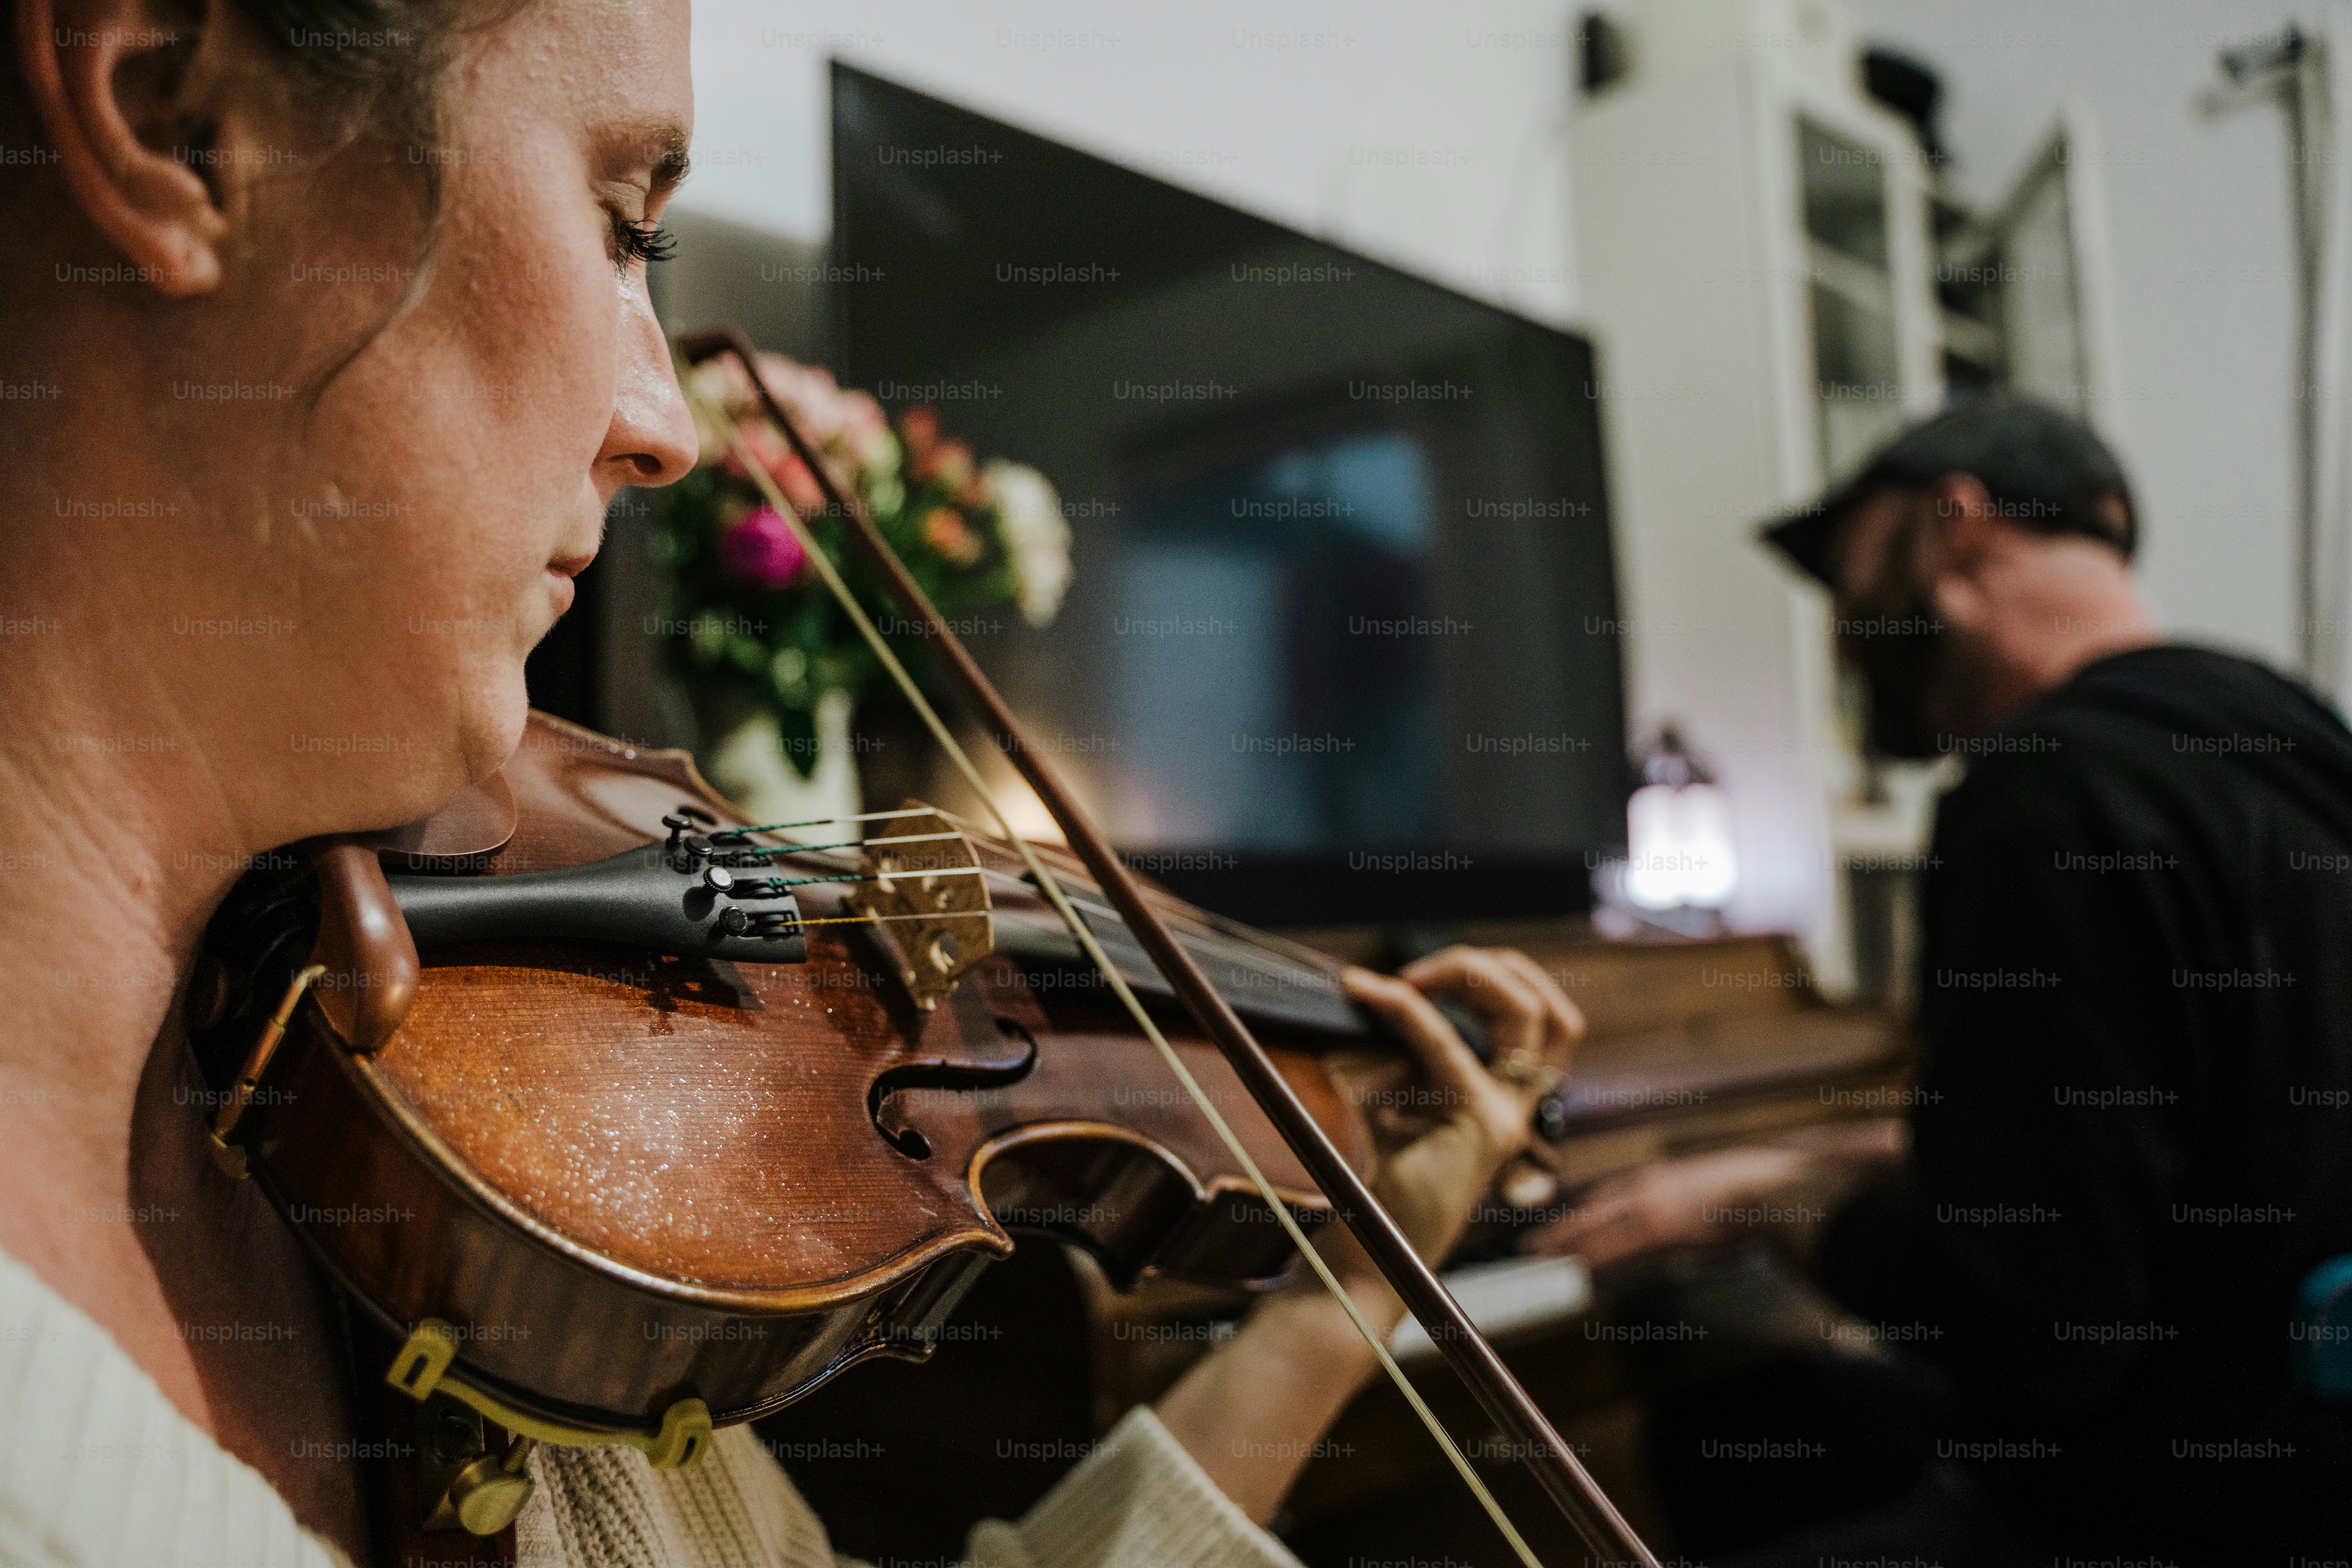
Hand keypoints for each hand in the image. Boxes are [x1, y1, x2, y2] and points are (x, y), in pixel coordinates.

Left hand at [1318, 946, 1584, 1301]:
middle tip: (1418, 972)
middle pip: (1545, 1005)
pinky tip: (1368, 993)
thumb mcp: (1394, 1101)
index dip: (1472, 976)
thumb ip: (1407, 1054)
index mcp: (1500, 1098)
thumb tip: (1384, 992)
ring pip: (1528, 1012)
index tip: (1396, 978)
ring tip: (1409, 978)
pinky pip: (1448, 1044)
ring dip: (1469, 972)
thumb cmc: (1373, 1183)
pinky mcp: (1480, 1127)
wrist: (1365, 1256)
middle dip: (1485, 965)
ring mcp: (1507, 1116)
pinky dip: (1408, 1008)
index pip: (1526, 1016)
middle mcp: (1515, 1105)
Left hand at [1519, 1145, 1815, 1268]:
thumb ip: (1697, 1215)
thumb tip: (1696, 1237)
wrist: (1767, 1185)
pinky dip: (1590, 1256)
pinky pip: (1614, 1245)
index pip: (1613, 1197)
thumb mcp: (1718, 1196)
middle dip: (1563, 1227)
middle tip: (1535, 1243)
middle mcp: (1649, 1186)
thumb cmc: (1754, 1194)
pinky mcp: (1656, 1227)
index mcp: (1663, 1178)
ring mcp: (1650, 1204)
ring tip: (1540, 1256)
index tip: (1569, 1222)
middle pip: (1593, 1208)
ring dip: (1565, 1242)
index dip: (1588, 1213)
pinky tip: (1572, 1267)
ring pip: (1595, 1226)